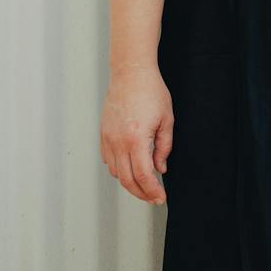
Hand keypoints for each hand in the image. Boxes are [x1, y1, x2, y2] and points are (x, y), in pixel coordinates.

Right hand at [100, 64, 172, 204]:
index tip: (160, 198)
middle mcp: (119, 141)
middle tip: (153, 197)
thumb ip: (164, 147)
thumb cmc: (150, 91)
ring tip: (144, 183)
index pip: (143, 176)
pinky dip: (119, 169)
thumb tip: (160, 168)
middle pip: (127, 180)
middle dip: (141, 193)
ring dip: (130, 182)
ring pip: (116, 172)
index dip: (152, 191)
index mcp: (137, 138)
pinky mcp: (103, 134)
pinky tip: (130, 167)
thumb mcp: (167, 119)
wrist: (131, 73)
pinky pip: (109, 160)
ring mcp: (108, 138)